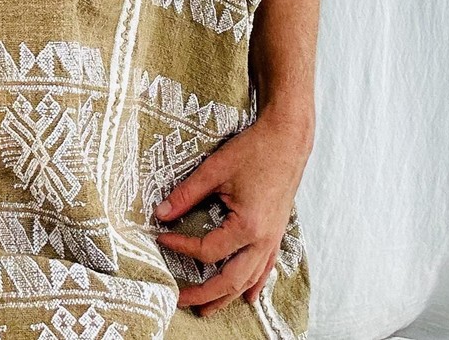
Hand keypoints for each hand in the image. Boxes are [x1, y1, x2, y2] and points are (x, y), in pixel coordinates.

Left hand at [152, 112, 311, 316]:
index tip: (161, 239)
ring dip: (227, 297)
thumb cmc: (254, 150)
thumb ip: (186, 195)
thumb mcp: (214, 170)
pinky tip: (249, 297)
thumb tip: (160, 214)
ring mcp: (273, 238)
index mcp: (247, 226)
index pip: (206, 251)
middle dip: (204, 294)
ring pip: (249, 279)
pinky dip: (255, 284)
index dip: (181, 248)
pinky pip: (266, 267)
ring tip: (206, 310)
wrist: (288, 138)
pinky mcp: (277, 232)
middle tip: (178, 300)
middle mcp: (263, 239)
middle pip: (230, 280)